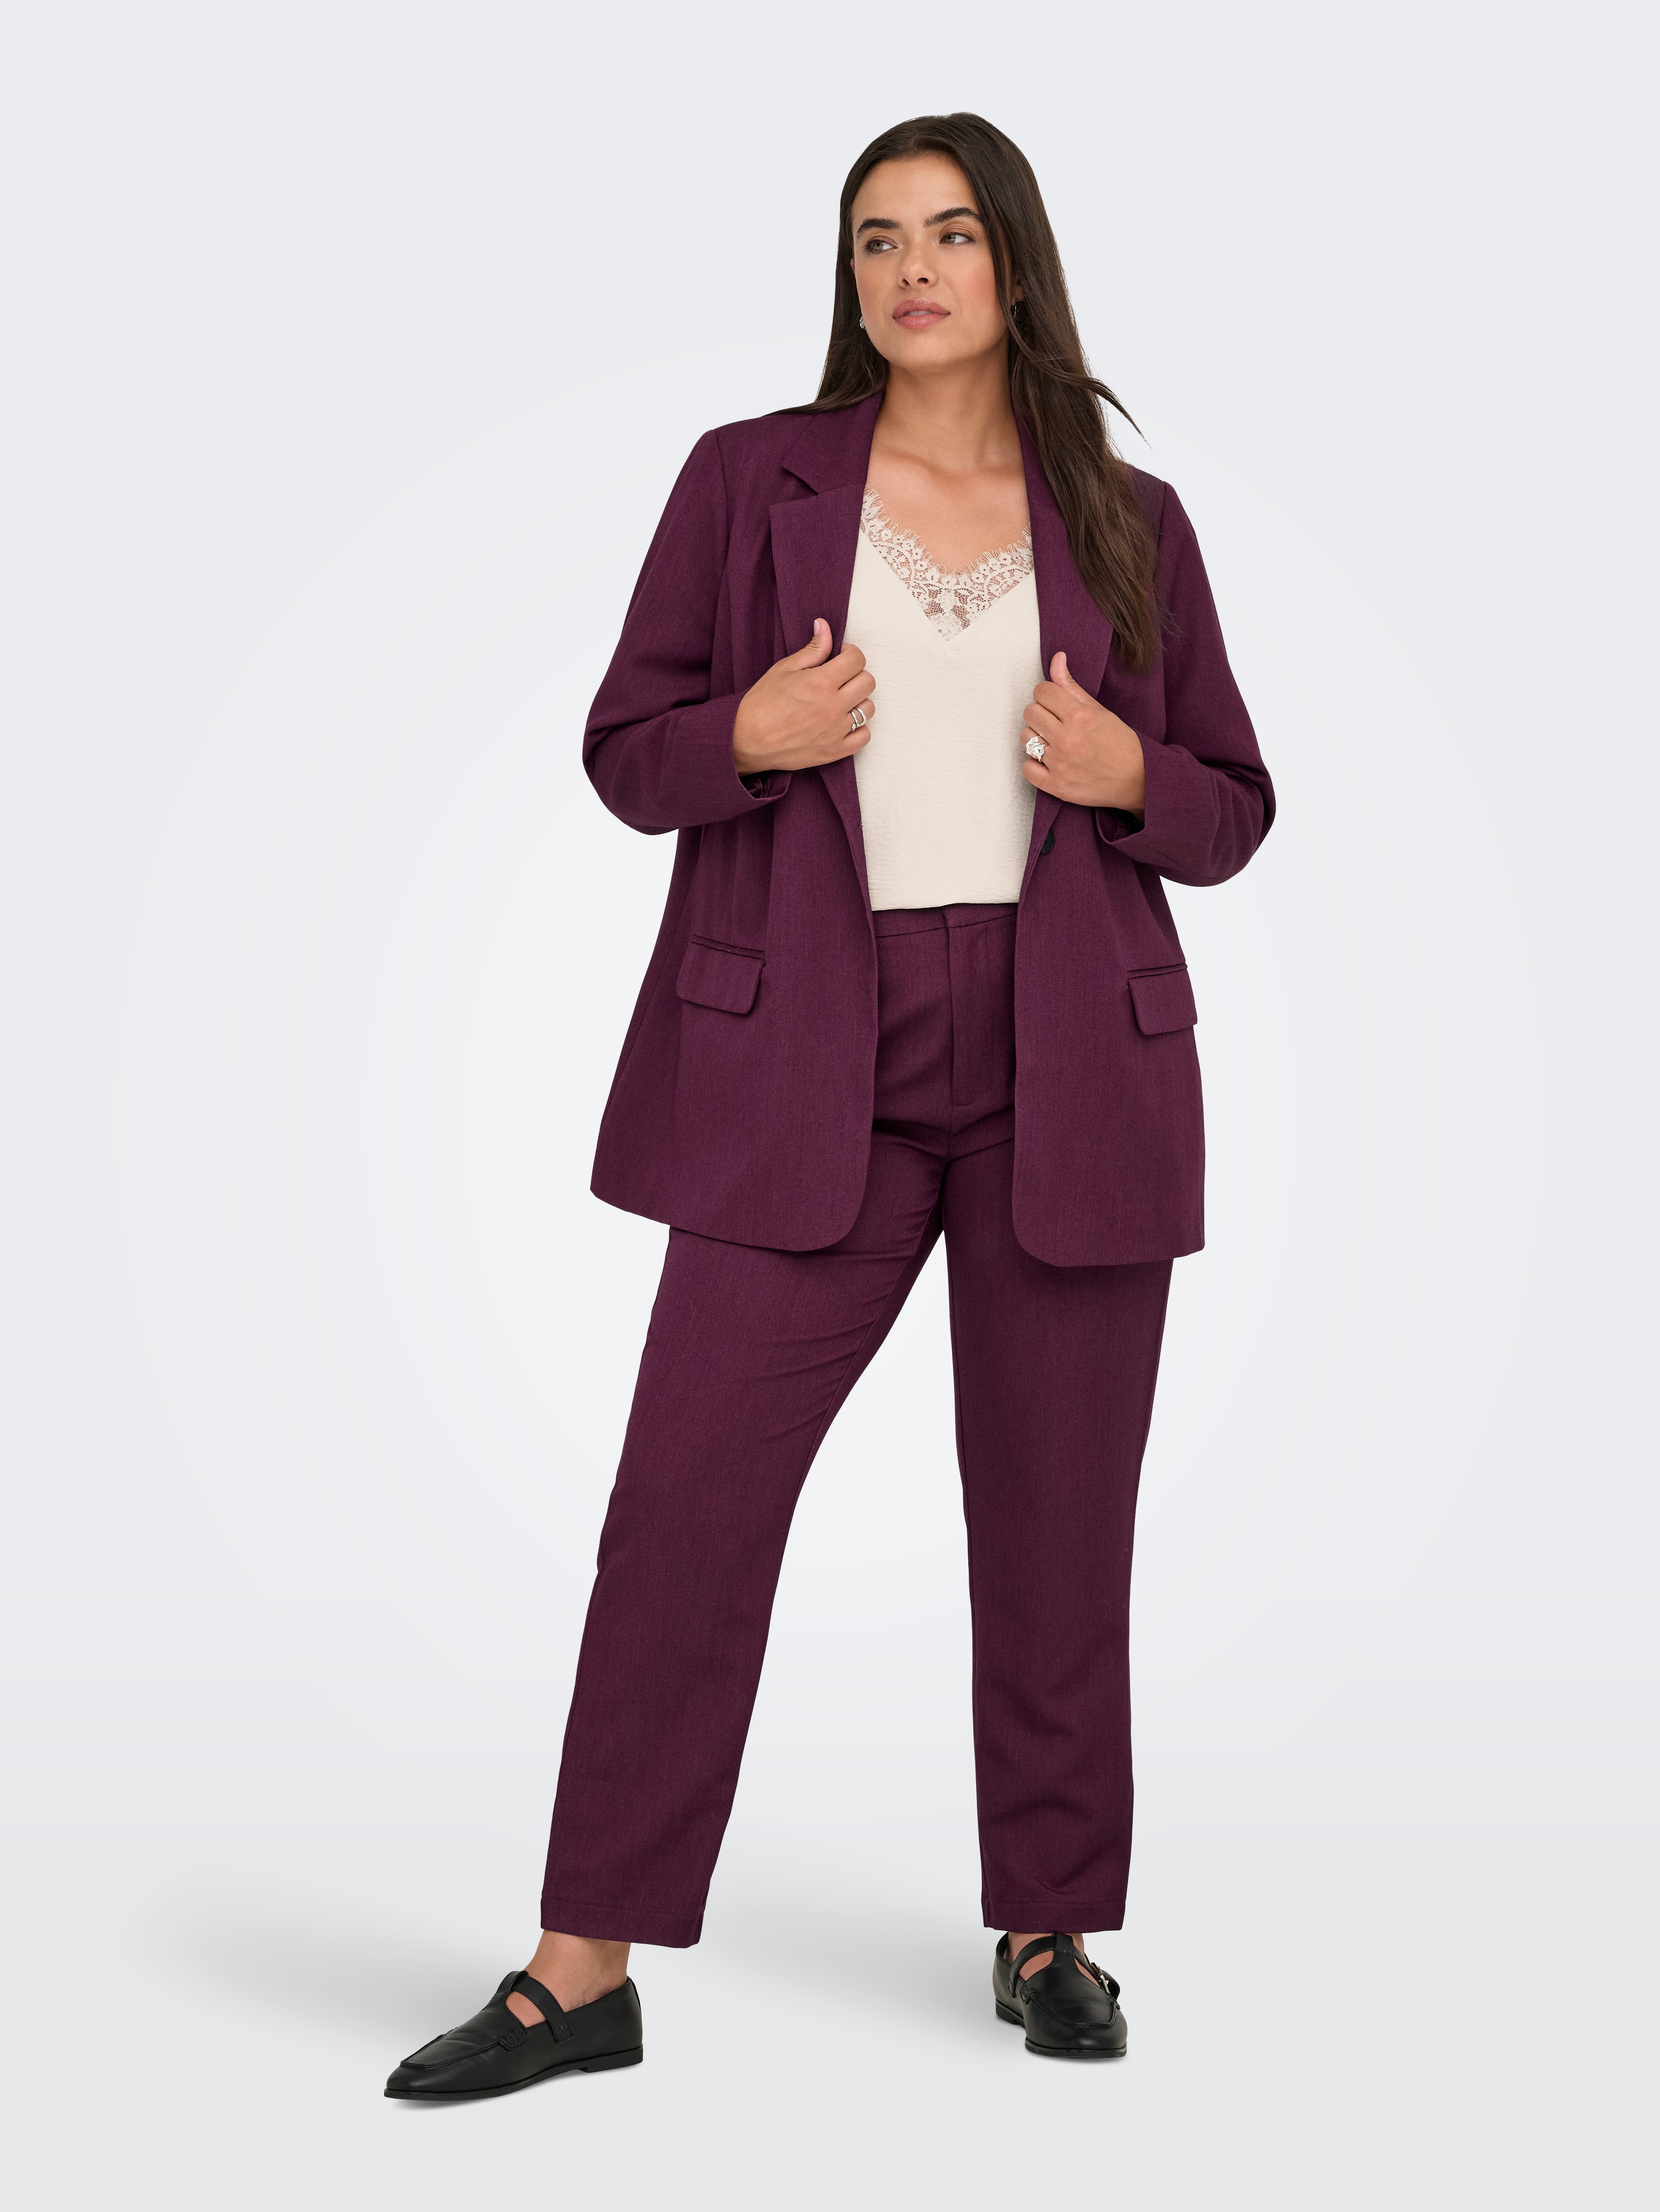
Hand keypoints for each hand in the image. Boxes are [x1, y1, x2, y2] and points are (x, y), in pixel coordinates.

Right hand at [732, 619, 875, 775]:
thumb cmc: (761, 703)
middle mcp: (833, 706)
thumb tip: (824, 626)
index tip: (840, 657)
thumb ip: (812, 649)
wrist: (746, 740)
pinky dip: (859, 729)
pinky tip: (843, 723)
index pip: (857, 659)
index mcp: (821, 682)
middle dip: (856, 674)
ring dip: (858, 701)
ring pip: (868, 708)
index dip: (850, 653)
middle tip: (840, 678)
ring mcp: (836, 730)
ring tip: (840, 701)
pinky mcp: (834, 751)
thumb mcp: (784, 669)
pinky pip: (864, 737)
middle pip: (867, 682)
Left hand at [1019, 652, 1145, 813]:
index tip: (1055, 702)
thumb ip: (1072, 686)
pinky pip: (1027, 768)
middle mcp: (1067, 739)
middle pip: (1030, 712)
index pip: (1042, 691)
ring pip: (1025, 738)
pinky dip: (1034, 765)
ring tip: (1053, 742)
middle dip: (1041, 713)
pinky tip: (1049, 762)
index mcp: (1079, 716)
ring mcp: (1060, 764)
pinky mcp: (1056, 786)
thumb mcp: (1099, 710)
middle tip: (1055, 722)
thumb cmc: (1120, 743)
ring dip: (1036, 737)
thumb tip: (1056, 658)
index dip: (1047, 694)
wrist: (1138, 779)